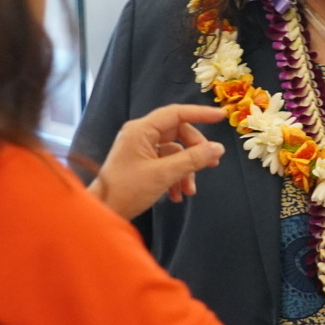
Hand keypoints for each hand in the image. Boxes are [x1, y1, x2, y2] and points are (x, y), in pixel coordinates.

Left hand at [90, 104, 226, 218]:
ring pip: (174, 151)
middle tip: (211, 164)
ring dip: (186, 170)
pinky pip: (166, 163)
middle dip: (195, 151)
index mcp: (141, 130)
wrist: (103, 212)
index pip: (176, 113)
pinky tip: (178, 196)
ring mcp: (140, 149)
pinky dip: (175, 177)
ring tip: (190, 191)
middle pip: (178, 133)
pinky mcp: (141, 163)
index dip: (200, 113)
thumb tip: (217, 148)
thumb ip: (192, 159)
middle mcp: (140, 134)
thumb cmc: (127, 190)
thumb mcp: (163, 175)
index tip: (222, 117)